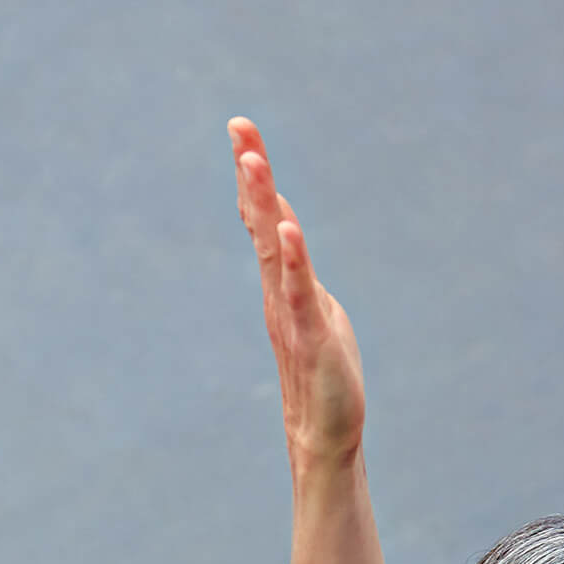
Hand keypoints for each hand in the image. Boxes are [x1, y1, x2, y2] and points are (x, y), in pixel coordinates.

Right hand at [229, 118, 367, 463]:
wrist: (324, 436)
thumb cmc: (324, 377)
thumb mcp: (315, 312)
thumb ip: (301, 275)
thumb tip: (288, 239)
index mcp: (284, 282)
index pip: (266, 220)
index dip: (254, 178)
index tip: (242, 132)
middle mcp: (279, 289)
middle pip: (263, 221)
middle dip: (252, 173)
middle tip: (239, 127)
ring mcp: (292, 311)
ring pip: (274, 248)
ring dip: (264, 204)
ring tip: (253, 163)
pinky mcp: (311, 335)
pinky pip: (299, 292)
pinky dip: (294, 260)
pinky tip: (290, 231)